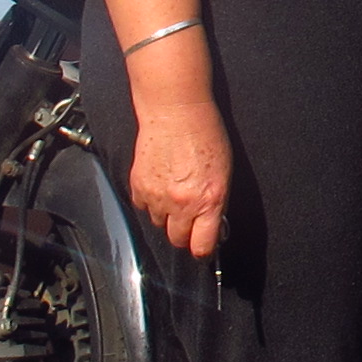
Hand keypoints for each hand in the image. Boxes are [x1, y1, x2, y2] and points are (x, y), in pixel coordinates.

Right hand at [127, 89, 231, 260]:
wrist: (175, 111)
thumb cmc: (206, 135)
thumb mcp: (223, 173)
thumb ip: (216, 203)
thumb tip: (211, 224)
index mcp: (209, 201)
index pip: (202, 246)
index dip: (204, 250)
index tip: (204, 247)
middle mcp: (182, 204)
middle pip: (177, 240)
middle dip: (185, 234)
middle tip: (190, 220)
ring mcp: (157, 197)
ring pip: (158, 224)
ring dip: (166, 216)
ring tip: (174, 194)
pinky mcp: (138, 186)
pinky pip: (142, 208)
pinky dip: (150, 202)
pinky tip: (159, 184)